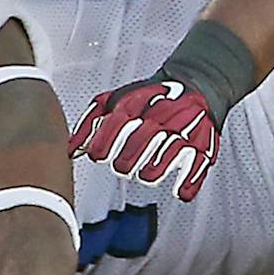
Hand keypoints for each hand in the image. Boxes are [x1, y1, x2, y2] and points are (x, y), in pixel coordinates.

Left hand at [68, 76, 219, 200]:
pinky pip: (199, 163)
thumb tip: (71, 149)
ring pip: (171, 150)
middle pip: (144, 137)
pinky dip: (190, 179)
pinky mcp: (202, 144)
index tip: (98, 154)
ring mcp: (183, 129)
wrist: (192, 83)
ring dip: (157, 166)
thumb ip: (91, 123)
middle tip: (121, 167)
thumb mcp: (115, 101)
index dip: (106, 140)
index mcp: (137, 104)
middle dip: (130, 156)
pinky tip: (180, 191)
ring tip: (145, 175)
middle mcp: (160, 115)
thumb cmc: (146, 98)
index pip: (119, 122)